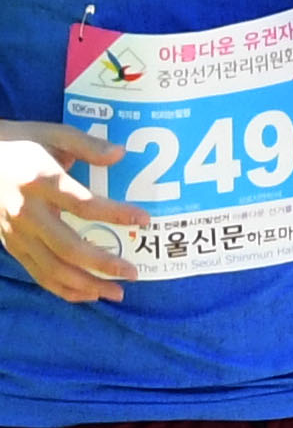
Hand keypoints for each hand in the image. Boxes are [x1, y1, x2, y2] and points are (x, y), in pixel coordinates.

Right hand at [0, 125, 143, 303]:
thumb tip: (121, 154)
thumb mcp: (54, 134)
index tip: (144, 220)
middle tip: (134, 272)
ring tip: (116, 293)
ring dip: (85, 285)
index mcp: (41, 182)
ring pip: (51, 269)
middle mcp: (27, 213)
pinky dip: (62, 288)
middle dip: (103, 264)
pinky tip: (86, 293)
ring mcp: (17, 233)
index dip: (115, 214)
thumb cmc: (21, 143)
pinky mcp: (11, 245)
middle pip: (68, 247)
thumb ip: (88, 145)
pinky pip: (37, 273)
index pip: (84, 204)